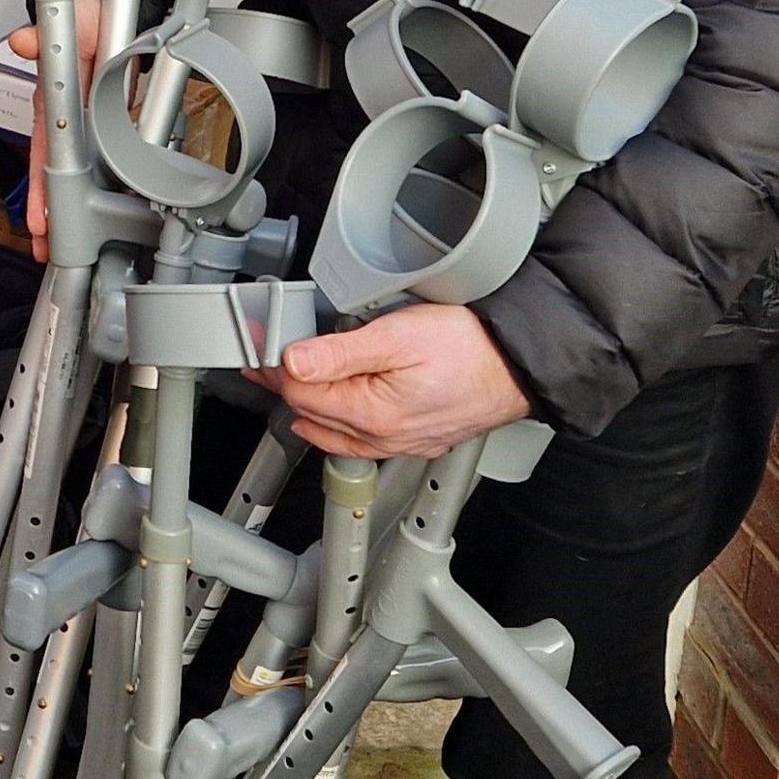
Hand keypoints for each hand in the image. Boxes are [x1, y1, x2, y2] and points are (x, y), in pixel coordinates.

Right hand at [5, 0, 104, 261]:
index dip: (41, 183)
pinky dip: (87, 189)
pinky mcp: (97, 123)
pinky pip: (91, 162)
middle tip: (44, 245)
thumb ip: (50, 31)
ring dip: (62, 206)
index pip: (45, 147)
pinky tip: (92, 213)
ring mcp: (78, 121)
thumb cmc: (86, 14)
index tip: (39, 214)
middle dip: (45, 210)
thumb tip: (24, 40)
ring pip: (67, 171)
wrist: (109, 11)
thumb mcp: (76, 15)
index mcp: (54, 95)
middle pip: (51, 170)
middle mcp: (61, 114)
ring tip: (57, 241)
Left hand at [253, 304, 533, 461]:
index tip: (258, 347)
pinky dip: (339, 423)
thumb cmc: (470, 347)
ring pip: (337, 433)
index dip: (275, 368)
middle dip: (284, 387)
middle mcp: (384, 439)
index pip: (301, 395)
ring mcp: (402, 443)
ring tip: (287, 382)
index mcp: (372, 415)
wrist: (519, 364)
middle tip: (262, 362)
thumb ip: (339, 352)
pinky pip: (364, 440)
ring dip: (309, 406)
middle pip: (314, 415)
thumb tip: (292, 362)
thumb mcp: (397, 336)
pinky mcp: (418, 439)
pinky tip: (336, 408)